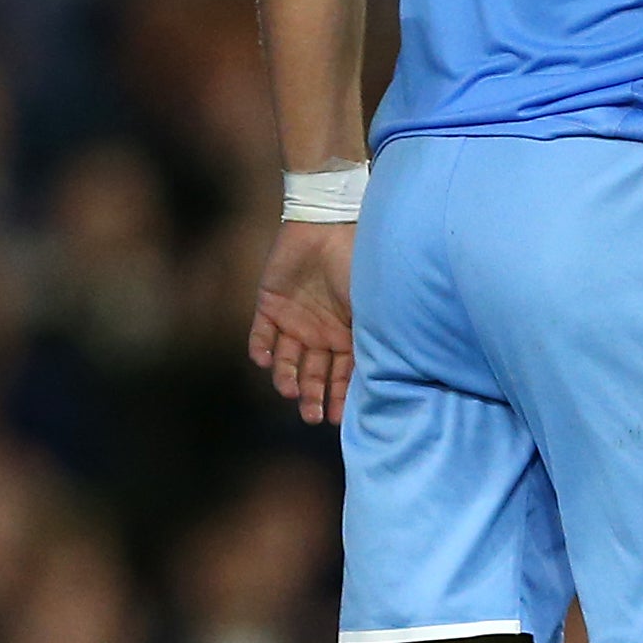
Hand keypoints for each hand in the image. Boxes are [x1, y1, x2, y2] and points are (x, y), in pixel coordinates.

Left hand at [246, 222, 357, 424]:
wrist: (329, 223)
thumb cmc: (358, 265)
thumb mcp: (372, 306)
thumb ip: (371, 339)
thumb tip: (381, 378)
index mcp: (349, 336)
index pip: (343, 376)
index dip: (339, 398)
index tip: (336, 420)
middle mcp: (321, 333)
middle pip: (314, 374)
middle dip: (313, 396)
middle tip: (310, 416)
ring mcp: (294, 320)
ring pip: (287, 360)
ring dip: (286, 377)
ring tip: (288, 391)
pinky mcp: (269, 304)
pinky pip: (260, 334)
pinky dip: (260, 348)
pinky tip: (264, 360)